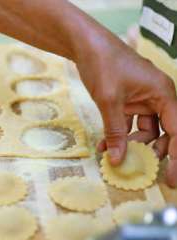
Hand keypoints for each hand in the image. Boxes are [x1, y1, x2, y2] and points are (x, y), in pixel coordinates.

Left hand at [76, 33, 176, 186]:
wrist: (86, 46)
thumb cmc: (104, 65)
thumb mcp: (110, 101)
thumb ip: (115, 132)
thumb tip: (117, 160)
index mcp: (164, 94)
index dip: (176, 157)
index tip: (170, 178)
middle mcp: (158, 98)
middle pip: (164, 134)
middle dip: (150, 153)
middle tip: (137, 171)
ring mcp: (143, 101)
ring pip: (145, 132)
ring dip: (129, 146)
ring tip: (112, 158)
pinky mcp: (128, 102)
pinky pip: (128, 125)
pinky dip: (118, 136)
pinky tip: (104, 147)